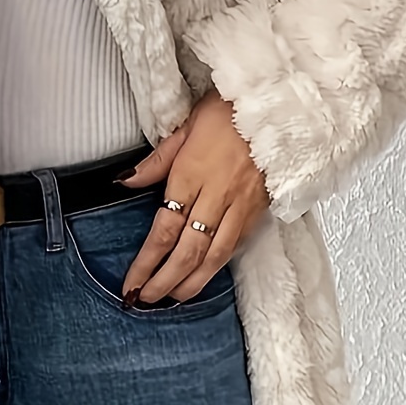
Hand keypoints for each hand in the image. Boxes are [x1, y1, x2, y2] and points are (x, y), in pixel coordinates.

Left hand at [116, 93, 269, 303]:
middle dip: (165, 280)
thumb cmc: (230, 109)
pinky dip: (218, 265)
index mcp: (192, 173)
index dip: (147, 262)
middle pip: (188, 251)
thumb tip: (125, 181)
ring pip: (215, 256)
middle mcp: (217, 195)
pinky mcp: (259, 208)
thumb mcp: (185, 125)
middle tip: (146, 299)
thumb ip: (156, 161)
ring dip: (192, 282)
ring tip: (173, 298)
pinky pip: (236, 244)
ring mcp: (241, 205)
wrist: (280, 104)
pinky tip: (205, 276)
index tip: (132, 281)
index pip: (164, 230)